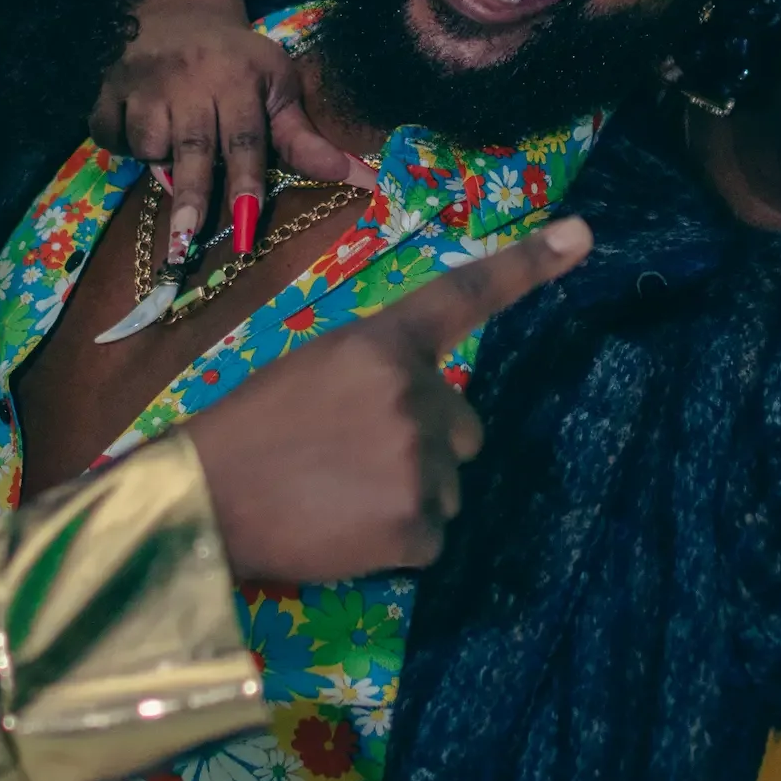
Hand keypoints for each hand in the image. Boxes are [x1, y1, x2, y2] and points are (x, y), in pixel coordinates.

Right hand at [90, 0, 369, 263]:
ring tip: (170, 153)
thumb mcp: (276, 87)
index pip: (245, 140)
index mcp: (238, 81)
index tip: (247, 220)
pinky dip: (119, 143)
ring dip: (156, 160)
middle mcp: (191, 82)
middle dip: (190, 197)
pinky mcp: (108, 88)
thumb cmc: (237, 61)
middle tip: (186, 242)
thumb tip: (359, 179)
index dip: (245, 181)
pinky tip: (138, 133)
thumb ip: (304, 138)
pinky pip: (109, 133)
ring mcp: (145, 84)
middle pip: (192, 149)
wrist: (176, 11)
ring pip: (147, 142)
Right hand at [188, 216, 591, 581]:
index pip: (462, 297)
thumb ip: (379, 376)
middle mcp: (412, 394)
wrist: (197, 504)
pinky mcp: (414, 526)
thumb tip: (429, 412)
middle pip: (464, 429)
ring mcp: (418, 461)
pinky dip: (395, 545)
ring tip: (335, 498)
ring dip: (407, 498)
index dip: (527, 266)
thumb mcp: (312, 372)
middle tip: (350, 462)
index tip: (583, 235)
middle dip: (425, 448)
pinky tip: (343, 533)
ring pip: (448, 488)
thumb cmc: (245, 436)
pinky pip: (431, 540)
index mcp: (380, 344)